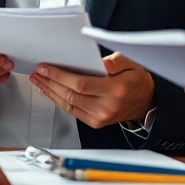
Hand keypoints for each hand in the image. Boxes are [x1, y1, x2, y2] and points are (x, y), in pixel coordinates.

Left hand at [29, 52, 154, 128]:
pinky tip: (50, 91)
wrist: (146, 101)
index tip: (46, 67)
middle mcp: (107, 107)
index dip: (60, 76)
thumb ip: (113, 61)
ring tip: (38, 80)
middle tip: (38, 72)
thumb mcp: (130, 63)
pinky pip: (72, 111)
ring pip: (69, 104)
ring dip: (50, 92)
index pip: (81, 84)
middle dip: (51, 82)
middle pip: (71, 95)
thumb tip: (96, 62)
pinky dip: (59, 101)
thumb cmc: (137, 79)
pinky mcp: (95, 123)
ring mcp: (100, 117)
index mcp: (116, 90)